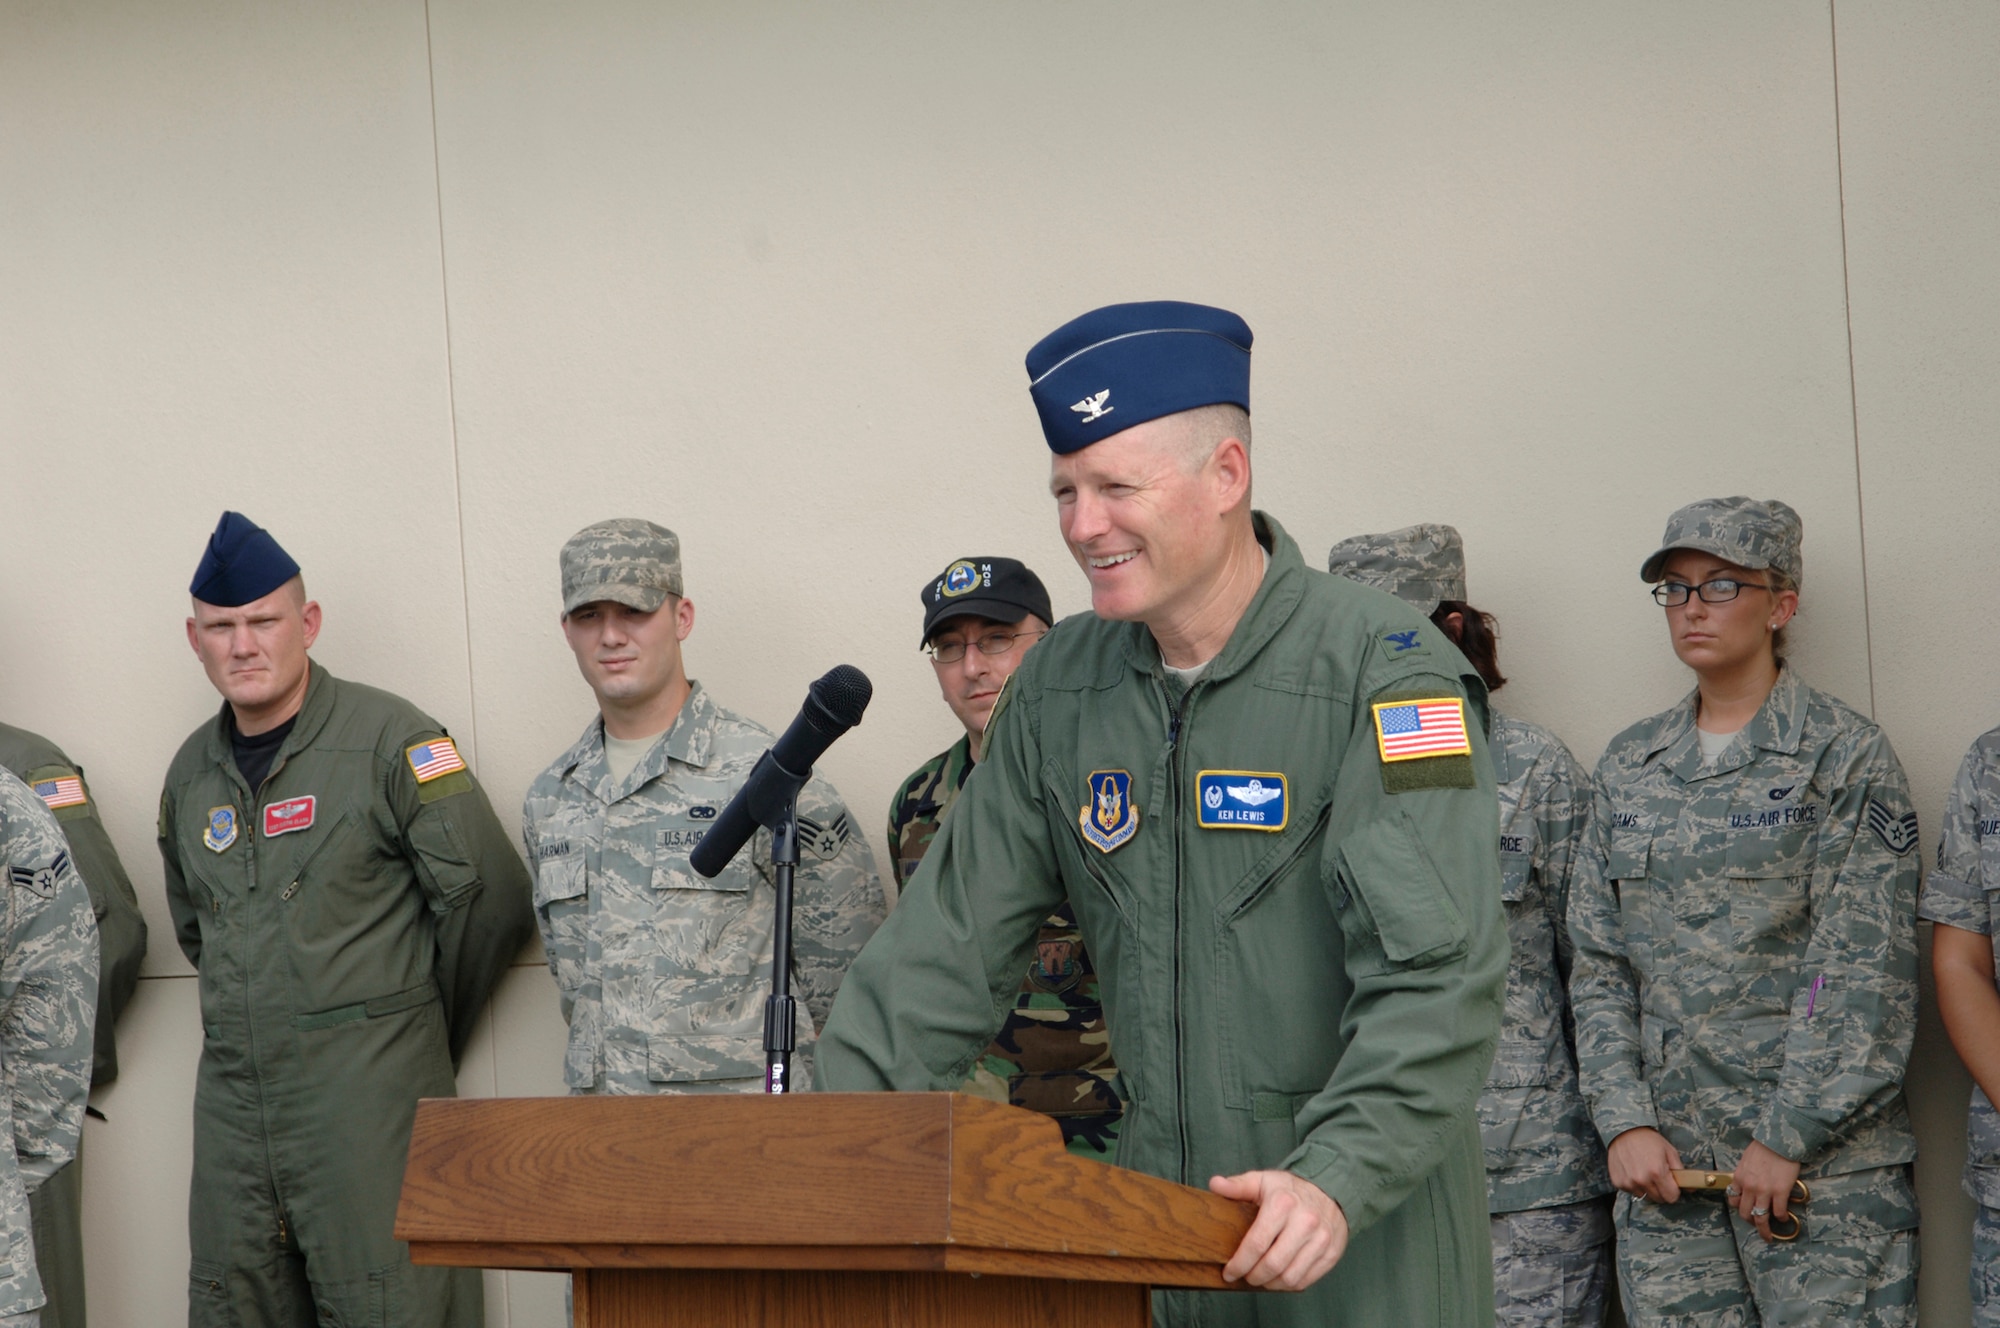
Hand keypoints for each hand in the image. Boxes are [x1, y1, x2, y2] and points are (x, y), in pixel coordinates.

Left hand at [1208, 1169, 1348, 1290]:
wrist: (1330, 1191)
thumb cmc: (1289, 1190)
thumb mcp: (1263, 1181)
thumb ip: (1237, 1186)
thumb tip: (1214, 1184)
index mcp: (1283, 1203)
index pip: (1256, 1243)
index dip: (1239, 1263)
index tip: (1228, 1272)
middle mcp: (1305, 1221)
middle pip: (1273, 1264)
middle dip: (1253, 1276)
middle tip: (1244, 1276)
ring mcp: (1321, 1239)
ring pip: (1290, 1277)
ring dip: (1270, 1284)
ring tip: (1260, 1278)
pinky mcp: (1331, 1253)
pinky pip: (1306, 1280)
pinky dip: (1288, 1285)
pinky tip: (1279, 1278)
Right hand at [1606, 1127, 1683, 1202]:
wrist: (1623, 1130)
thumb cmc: (1648, 1139)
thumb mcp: (1669, 1151)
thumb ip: (1680, 1171)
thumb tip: (1691, 1188)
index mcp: (1657, 1172)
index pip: (1671, 1197)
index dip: (1673, 1191)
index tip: (1671, 1183)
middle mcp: (1641, 1180)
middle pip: (1659, 1199)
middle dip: (1661, 1190)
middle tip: (1658, 1176)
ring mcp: (1628, 1182)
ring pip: (1645, 1196)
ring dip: (1647, 1188)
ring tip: (1644, 1172)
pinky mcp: (1618, 1182)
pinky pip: (1631, 1191)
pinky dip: (1634, 1184)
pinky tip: (1633, 1171)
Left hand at [1732, 1140, 1801, 1242]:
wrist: (1779, 1141)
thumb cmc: (1763, 1147)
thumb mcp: (1746, 1160)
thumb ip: (1744, 1174)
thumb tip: (1747, 1183)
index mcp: (1739, 1178)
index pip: (1733, 1200)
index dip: (1739, 1207)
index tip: (1746, 1209)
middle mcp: (1749, 1187)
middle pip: (1745, 1213)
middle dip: (1750, 1223)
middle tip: (1757, 1226)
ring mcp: (1764, 1191)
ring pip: (1760, 1218)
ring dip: (1764, 1230)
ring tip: (1768, 1236)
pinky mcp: (1780, 1192)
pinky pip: (1778, 1212)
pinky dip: (1781, 1219)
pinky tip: (1783, 1219)